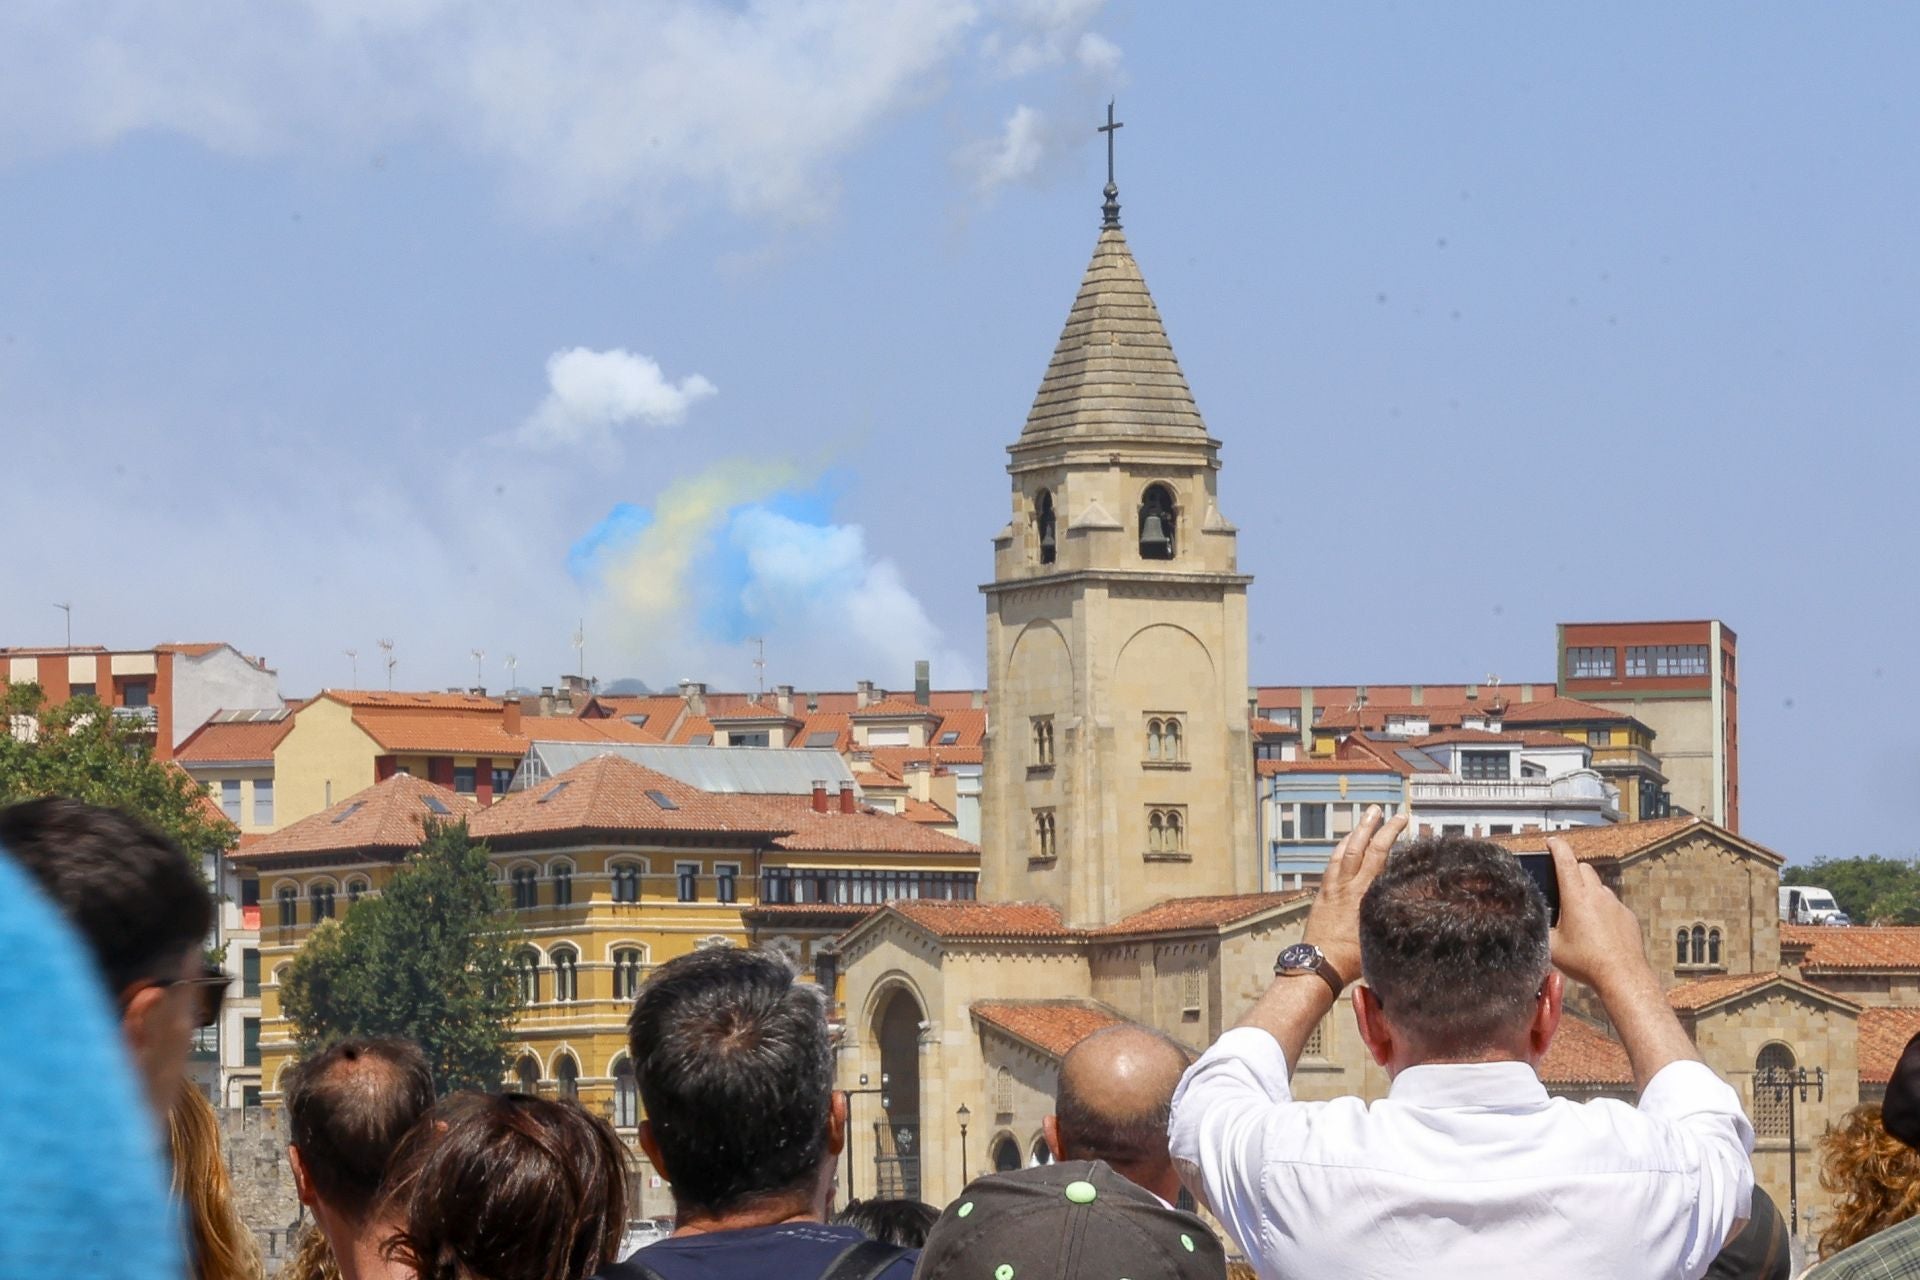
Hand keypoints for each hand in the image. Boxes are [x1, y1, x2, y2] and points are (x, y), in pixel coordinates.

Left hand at [1302, 806, 1408, 985]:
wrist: (1318, 965)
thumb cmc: (1352, 959)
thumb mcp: (1380, 938)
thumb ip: (1393, 918)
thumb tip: (1413, 907)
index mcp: (1365, 895)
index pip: (1379, 855)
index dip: (1390, 834)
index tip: (1401, 820)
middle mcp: (1347, 887)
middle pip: (1360, 848)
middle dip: (1372, 826)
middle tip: (1381, 811)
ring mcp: (1332, 890)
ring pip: (1343, 853)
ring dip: (1354, 834)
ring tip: (1364, 820)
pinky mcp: (1322, 896)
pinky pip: (1331, 866)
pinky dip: (1340, 852)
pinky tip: (1344, 848)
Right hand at [1547, 835, 1651, 991]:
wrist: (1622, 975)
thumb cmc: (1586, 962)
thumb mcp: (1552, 947)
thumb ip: (1541, 930)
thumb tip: (1532, 922)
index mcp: (1576, 897)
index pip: (1565, 861)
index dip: (1557, 847)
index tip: (1551, 842)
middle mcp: (1597, 895)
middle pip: (1584, 868)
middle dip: (1572, 869)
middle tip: (1562, 883)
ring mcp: (1615, 904)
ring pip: (1599, 886)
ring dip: (1588, 890)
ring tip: (1580, 912)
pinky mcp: (1627, 916)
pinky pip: (1612, 904)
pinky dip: (1603, 909)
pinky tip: (1598, 929)